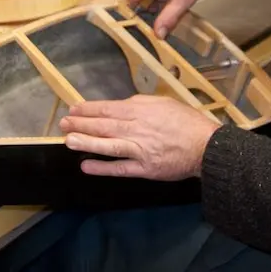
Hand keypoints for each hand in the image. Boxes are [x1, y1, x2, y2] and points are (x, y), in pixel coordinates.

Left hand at [59, 94, 221, 180]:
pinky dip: (102, 167)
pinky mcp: (145, 168)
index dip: (89, 109)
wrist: (206, 145)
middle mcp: (138, 128)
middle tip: (63, 124)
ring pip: (109, 145)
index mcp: (142, 110)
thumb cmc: (187, 122)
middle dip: (82, 124)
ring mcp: (140, 149)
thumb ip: (141, 104)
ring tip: (68, 141)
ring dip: (87, 143)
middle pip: (104, 125)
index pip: (109, 109)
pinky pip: (120, 168)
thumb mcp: (164, 103)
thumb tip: (121, 106)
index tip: (73, 109)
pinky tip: (87, 166)